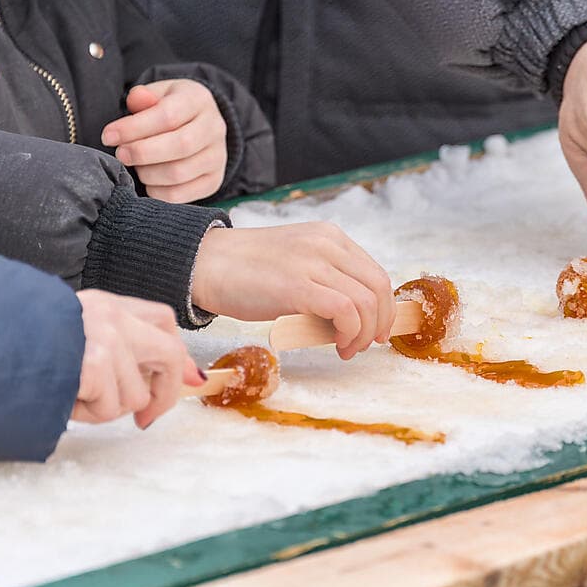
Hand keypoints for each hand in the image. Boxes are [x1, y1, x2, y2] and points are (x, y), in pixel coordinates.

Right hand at [73, 290, 203, 428]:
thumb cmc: (21, 342)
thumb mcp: (69, 331)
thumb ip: (116, 346)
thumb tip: (177, 376)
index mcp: (105, 304)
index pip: (162, 320)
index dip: (179, 354)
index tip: (190, 379)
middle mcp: (112, 316)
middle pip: (170, 355)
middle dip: (165, 394)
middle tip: (145, 419)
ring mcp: (108, 339)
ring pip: (136, 395)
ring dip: (105, 409)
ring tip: (74, 397)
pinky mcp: (95, 364)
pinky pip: (107, 408)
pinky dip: (83, 414)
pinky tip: (65, 399)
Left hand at [101, 79, 226, 203]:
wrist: (200, 125)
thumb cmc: (170, 108)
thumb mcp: (158, 94)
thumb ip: (144, 97)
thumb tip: (137, 100)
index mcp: (199, 101)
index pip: (168, 116)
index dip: (134, 128)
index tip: (108, 136)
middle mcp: (215, 129)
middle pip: (180, 146)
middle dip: (142, 152)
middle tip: (120, 154)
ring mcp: (218, 158)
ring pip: (179, 173)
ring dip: (148, 173)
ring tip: (135, 166)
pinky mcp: (213, 181)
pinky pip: (182, 195)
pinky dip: (157, 192)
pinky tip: (148, 181)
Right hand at [191, 223, 395, 358]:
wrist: (203, 264)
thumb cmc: (245, 273)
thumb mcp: (297, 266)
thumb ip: (326, 283)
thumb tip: (353, 322)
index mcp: (330, 237)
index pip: (375, 273)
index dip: (384, 307)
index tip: (377, 329)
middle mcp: (328, 244)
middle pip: (379, 287)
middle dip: (381, 322)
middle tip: (367, 344)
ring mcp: (314, 262)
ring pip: (367, 301)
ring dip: (364, 333)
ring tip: (347, 348)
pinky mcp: (299, 285)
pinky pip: (346, 310)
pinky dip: (350, 332)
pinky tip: (336, 344)